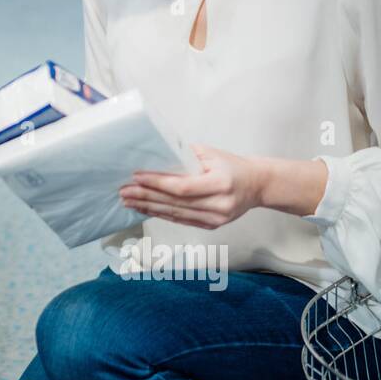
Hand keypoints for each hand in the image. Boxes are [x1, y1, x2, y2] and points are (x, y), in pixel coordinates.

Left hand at [119, 144, 267, 229]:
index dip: (157, 183)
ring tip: (128, 201)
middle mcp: (218, 205)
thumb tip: (155, 154)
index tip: (136, 177)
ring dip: (148, 207)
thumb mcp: (211, 154)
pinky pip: (181, 220)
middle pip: (174, 203)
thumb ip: (185, 155)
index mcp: (220, 184)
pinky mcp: (211, 225)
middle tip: (124, 191)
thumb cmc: (232, 165)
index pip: (182, 187)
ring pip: (175, 214)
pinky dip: (160, 214)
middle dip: (146, 196)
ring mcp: (215, 219)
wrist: (257, 185)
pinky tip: (145, 209)